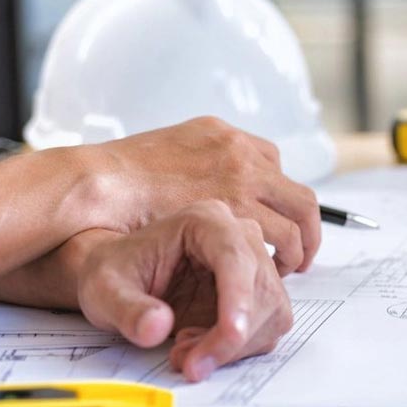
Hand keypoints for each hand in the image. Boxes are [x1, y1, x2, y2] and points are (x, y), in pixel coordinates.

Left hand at [77, 201, 293, 381]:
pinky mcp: (256, 296)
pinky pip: (267, 329)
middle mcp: (239, 238)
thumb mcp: (104, 290)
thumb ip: (127, 309)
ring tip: (187, 351)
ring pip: (271, 312)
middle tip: (191, 363)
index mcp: (205, 221)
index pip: (236, 256)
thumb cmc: (115, 274)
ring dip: (235, 346)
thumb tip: (156, 326)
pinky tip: (202, 347)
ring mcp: (253, 267)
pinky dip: (238, 350)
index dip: (239, 297)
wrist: (120, 283)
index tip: (231, 334)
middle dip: (231, 336)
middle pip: (262, 290)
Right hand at [87, 116, 320, 274]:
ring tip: (291, 267)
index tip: (276, 217)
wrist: (97, 184)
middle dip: (308, 225)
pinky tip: (269, 272)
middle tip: (303, 252)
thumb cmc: (119, 183)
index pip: (271, 161)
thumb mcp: (163, 156)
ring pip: (296, 217)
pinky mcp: (238, 208)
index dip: (277, 197)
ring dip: (298, 245)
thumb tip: (206, 186)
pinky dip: (282, 256)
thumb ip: (194, 168)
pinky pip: (279, 236)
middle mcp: (238, 151)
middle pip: (297, 191)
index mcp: (220, 134)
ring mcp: (241, 176)